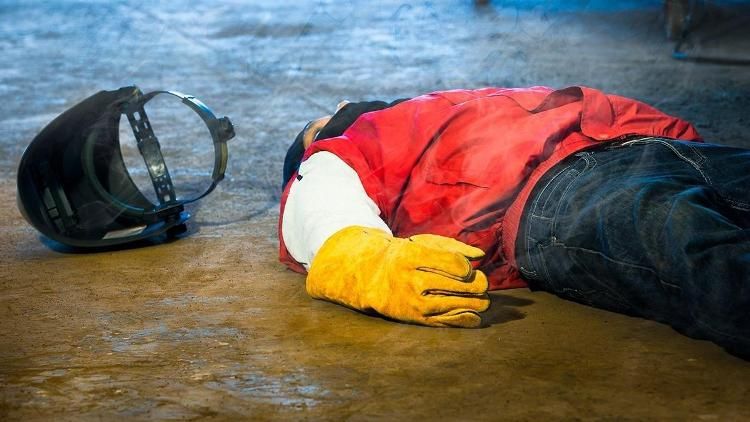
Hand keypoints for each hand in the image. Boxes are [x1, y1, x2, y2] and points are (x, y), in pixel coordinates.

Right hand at [306, 226, 489, 327]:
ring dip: (478, 302)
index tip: (467, 269)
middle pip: (461, 285)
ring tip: (481, 298)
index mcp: (412, 256)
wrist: (370, 277)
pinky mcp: (416, 319)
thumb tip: (480, 255)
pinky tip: (475, 315)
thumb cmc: (403, 256)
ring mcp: (414, 302)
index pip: (456, 264)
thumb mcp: (422, 243)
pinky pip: (449, 322)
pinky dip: (468, 319)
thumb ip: (452, 246)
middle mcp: (412, 281)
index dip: (468, 268)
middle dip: (479, 284)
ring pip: (459, 305)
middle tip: (482, 282)